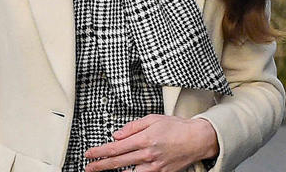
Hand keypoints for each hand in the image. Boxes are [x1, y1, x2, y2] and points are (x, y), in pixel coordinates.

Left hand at [84, 115, 218, 171]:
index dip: (100, 151)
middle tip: (88, 166)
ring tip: (100, 171)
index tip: (89, 153)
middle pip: (118, 162)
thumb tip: (116, 134)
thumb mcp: (152, 119)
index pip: (116, 147)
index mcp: (144, 139)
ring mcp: (154, 166)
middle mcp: (148, 154)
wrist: (197, 139)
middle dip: (101, 165)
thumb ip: (132, 127)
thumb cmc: (176, 127)